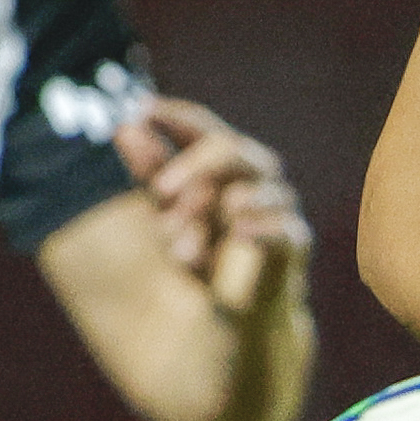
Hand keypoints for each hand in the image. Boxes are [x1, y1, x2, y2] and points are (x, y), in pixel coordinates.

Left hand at [116, 96, 312, 316]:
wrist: (236, 309)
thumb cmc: (203, 250)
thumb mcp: (168, 211)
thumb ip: (151, 171)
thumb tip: (125, 127)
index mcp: (222, 160)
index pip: (201, 125)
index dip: (174, 115)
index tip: (143, 111)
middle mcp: (255, 173)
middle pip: (229, 148)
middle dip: (194, 166)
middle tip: (162, 191)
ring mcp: (278, 204)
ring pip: (253, 188)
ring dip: (215, 208)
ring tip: (183, 234)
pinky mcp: (294, 240)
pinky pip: (283, 227)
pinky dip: (260, 227)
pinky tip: (237, 231)